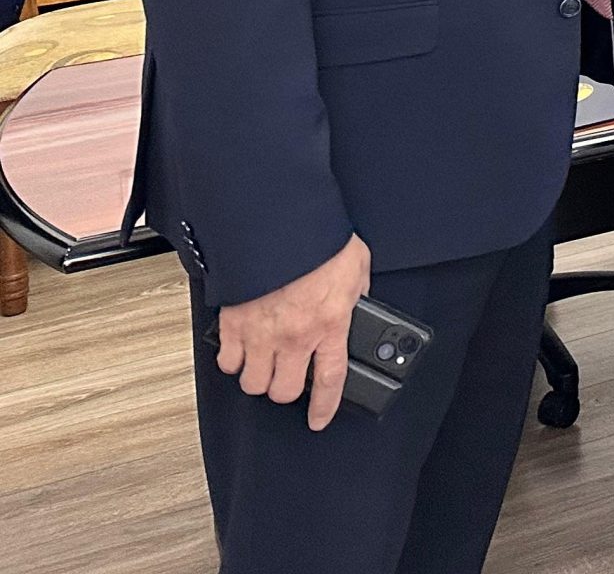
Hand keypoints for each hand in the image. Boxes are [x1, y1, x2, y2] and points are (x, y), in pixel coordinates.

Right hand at [214, 233, 370, 430]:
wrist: (279, 224)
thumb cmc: (318, 241)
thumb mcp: (356, 266)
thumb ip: (356, 293)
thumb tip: (358, 303)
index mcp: (329, 324)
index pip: (330, 380)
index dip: (324, 406)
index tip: (319, 419)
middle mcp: (293, 336)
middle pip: (282, 391)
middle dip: (286, 390)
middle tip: (289, 377)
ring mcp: (260, 333)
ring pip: (252, 382)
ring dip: (258, 377)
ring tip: (266, 364)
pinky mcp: (233, 323)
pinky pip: (226, 360)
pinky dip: (232, 360)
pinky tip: (242, 349)